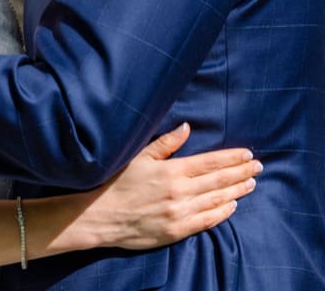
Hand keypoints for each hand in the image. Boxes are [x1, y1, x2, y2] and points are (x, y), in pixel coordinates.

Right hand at [74, 124, 260, 249]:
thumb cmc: (116, 183)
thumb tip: (186, 128)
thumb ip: (165, 143)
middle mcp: (180, 191)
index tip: (247, 154)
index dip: (232, 158)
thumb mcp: (138, 157)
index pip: (210, 162)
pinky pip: (208, 220)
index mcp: (171, 171)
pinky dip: (223, 212)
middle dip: (241, 172)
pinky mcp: (178, 230)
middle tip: (258, 167)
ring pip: (217, 200)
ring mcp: (181, 212)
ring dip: (237, 190)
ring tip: (251, 184)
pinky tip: (233, 205)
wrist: (100, 216)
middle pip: (219, 180)